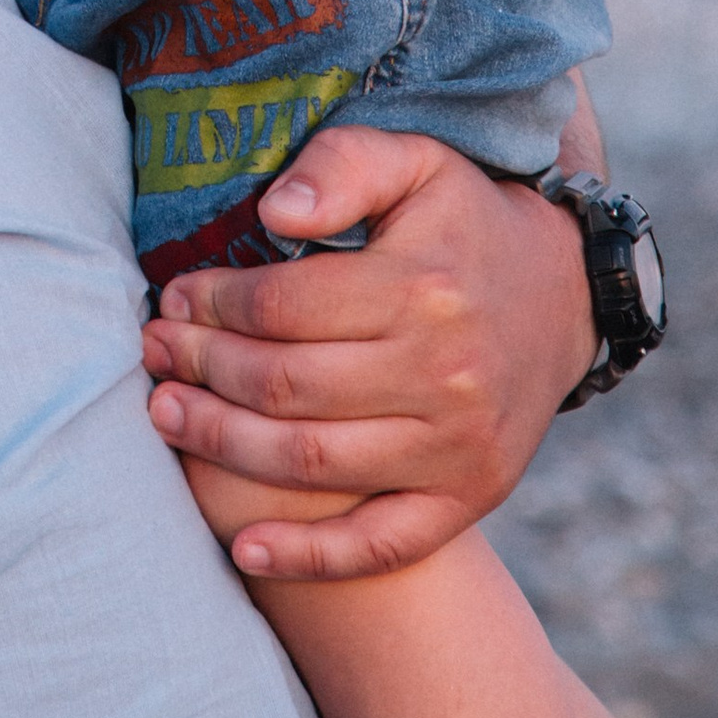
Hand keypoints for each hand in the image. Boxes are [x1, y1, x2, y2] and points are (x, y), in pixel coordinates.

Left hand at [139, 122, 593, 582]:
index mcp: (424, 285)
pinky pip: (382, 543)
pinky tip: (243, 549)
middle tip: (152, 354)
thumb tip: (272, 211)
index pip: (283, 307)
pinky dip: (309, 556)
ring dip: (223, 445)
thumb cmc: (464, 221)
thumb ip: (343, 164)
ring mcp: (459, 446)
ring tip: (165, 415)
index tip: (174, 297)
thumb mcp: (416, 161)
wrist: (565, 296)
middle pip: (286, 386)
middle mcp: (445, 373)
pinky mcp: (470, 498)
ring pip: (313, 462)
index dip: (214, 304)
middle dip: (201, 370)